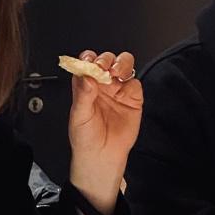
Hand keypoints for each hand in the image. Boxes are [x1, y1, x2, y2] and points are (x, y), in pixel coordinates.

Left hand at [68, 50, 142, 214]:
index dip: (88, 58)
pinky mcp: (133, 99)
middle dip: (106, 59)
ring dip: (121, 64)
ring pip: (123, 66)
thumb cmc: (86, 138)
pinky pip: (135, 84)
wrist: (102, 156)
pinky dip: (131, 83)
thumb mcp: (78, 115)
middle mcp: (102, 85)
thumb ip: (82, 94)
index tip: (88, 61)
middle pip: (107, 60)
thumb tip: (86, 76)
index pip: (87, 63)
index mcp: (86, 85)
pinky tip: (123, 92)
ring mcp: (118, 90)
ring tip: (115, 72)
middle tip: (102, 66)